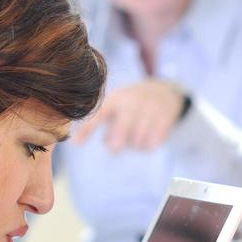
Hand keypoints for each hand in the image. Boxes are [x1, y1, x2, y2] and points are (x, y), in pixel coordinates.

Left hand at [71, 79, 185, 152]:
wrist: (164, 91)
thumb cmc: (132, 104)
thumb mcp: (118, 105)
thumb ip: (108, 123)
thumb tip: (108, 144)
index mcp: (116, 99)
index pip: (99, 114)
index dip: (87, 129)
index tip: (76, 144)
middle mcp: (132, 102)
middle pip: (122, 128)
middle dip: (116, 142)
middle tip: (114, 149)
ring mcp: (150, 109)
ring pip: (138, 139)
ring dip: (134, 146)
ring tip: (134, 141)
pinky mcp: (165, 118)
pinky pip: (153, 142)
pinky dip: (148, 147)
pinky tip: (146, 143)